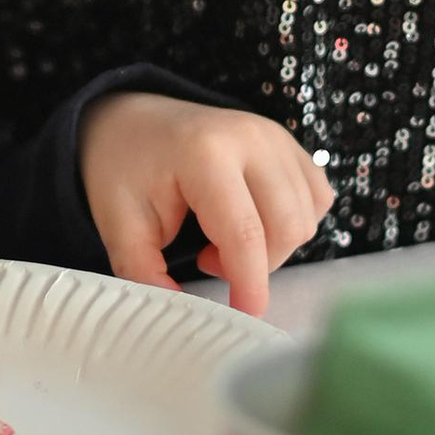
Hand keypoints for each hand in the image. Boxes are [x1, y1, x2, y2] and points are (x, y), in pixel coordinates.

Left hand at [78, 93, 333, 316]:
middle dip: (257, 265)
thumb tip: (179, 315)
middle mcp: (252, 138)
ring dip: (271, 245)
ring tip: (222, 236)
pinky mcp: (289, 144)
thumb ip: (145, 274)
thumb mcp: (119, 224)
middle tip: (208, 258)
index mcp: (205, 153)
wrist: (133, 119)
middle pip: (286, 227)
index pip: (244, 232)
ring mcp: (276, 137)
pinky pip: (315, 199)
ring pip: (305, 218)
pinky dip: (291, 223)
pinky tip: (253, 220)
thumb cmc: (124, 169)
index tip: (246, 316)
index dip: (250, 283)